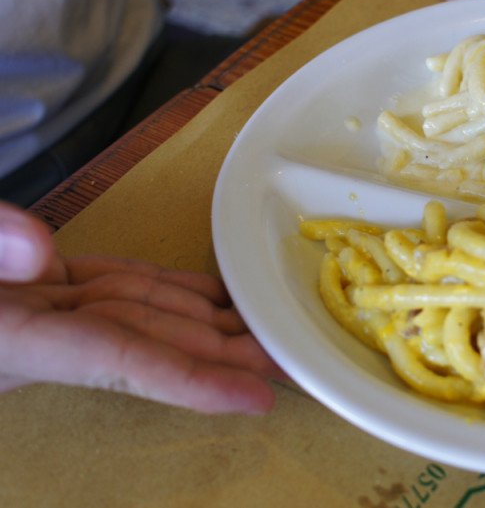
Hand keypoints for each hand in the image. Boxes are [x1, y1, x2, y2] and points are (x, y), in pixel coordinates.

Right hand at [0, 203, 279, 413]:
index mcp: (13, 341)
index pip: (119, 362)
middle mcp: (41, 337)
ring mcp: (45, 311)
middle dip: (229, 353)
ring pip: (148, 316)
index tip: (256, 395)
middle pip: (156, 344)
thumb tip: (35, 251)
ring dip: (213, 321)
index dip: (194, 383)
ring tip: (272, 325)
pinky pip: (122, 291)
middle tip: (294, 355)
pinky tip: (216, 296)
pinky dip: (174, 292)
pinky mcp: (47, 288)